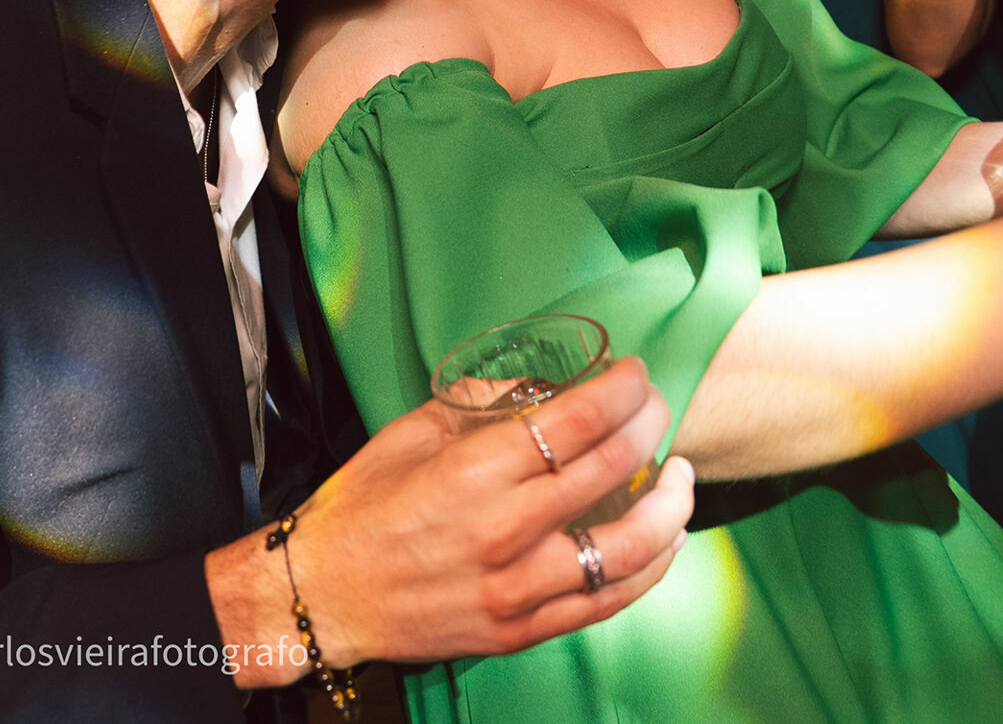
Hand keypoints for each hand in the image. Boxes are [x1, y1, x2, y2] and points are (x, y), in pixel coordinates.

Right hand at [207, 358, 693, 685]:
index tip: (635, 374)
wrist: (324, 596)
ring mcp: (520, 587)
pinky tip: (663, 538)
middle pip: (612, 467)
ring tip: (678, 474)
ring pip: (631, 543)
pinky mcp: (524, 628)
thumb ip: (475, 403)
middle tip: (656, 406)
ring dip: (671, 502)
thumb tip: (534, 387)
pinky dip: (651, 565)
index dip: (620, 390)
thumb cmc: (360, 510)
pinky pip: (611, 598)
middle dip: (649, 425)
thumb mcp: (407, 435)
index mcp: (472, 472)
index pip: (576, 420)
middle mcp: (505, 529)